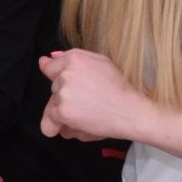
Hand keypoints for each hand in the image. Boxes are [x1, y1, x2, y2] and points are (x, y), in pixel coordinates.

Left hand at [39, 49, 154, 140]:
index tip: (57, 81)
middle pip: (54, 87)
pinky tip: (81, 123)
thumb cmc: (120, 89)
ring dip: (65, 110)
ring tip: (88, 112)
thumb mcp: (101, 62)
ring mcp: (64, 93)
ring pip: (54, 103)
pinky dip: (62, 124)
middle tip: (88, 101)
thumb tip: (49, 57)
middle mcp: (66, 73)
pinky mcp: (63, 111)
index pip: (50, 66)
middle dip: (65, 95)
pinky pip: (52, 119)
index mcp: (75, 58)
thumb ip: (73, 58)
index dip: (54, 76)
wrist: (131, 111)